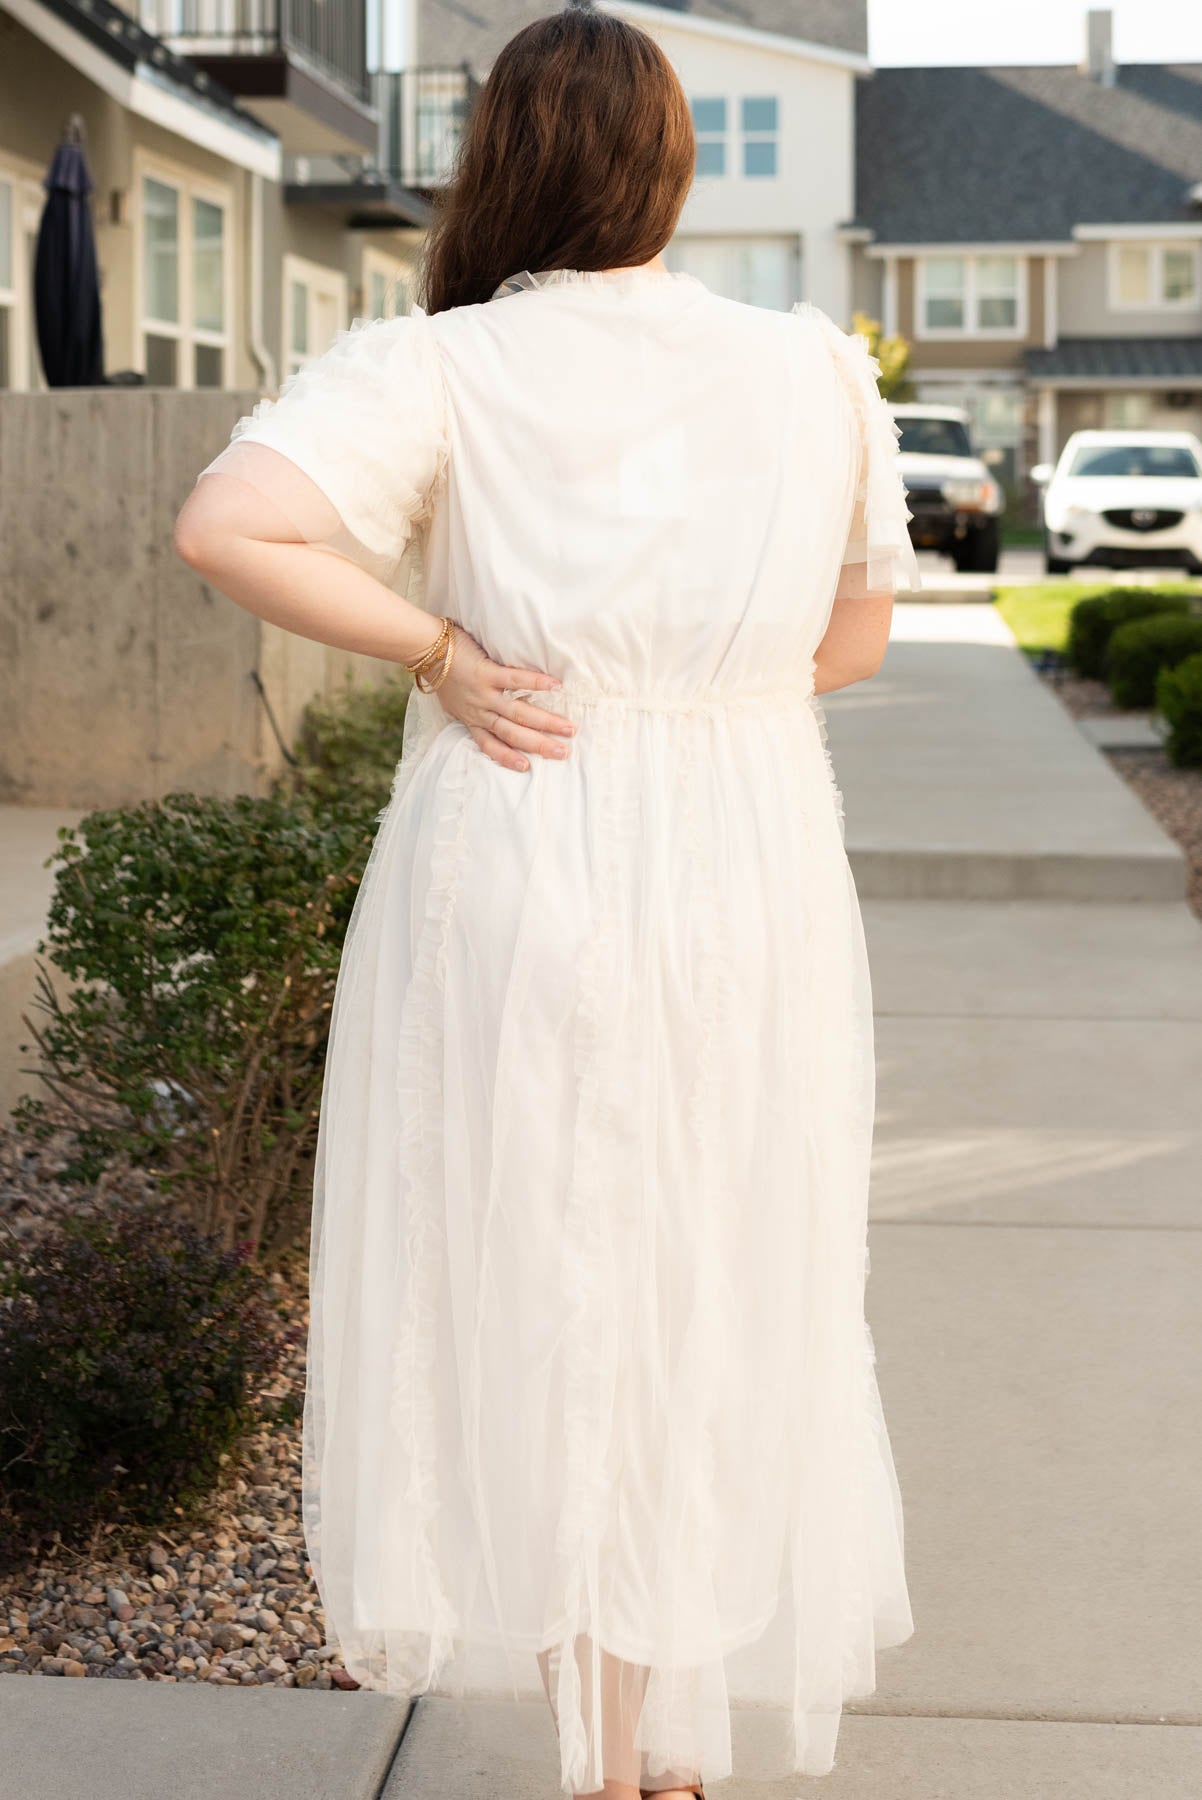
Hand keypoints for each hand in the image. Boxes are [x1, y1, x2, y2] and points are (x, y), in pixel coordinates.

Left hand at [428, 625, 574, 772]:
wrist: (425, 649)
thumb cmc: (441, 672)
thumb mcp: (452, 701)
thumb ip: (470, 709)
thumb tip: (487, 713)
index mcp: (470, 719)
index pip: (490, 745)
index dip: (507, 757)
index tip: (527, 768)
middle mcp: (479, 712)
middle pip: (512, 734)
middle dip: (539, 745)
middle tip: (563, 753)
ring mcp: (483, 694)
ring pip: (517, 714)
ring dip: (545, 723)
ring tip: (568, 728)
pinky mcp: (486, 673)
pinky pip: (515, 680)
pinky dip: (536, 683)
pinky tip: (555, 686)